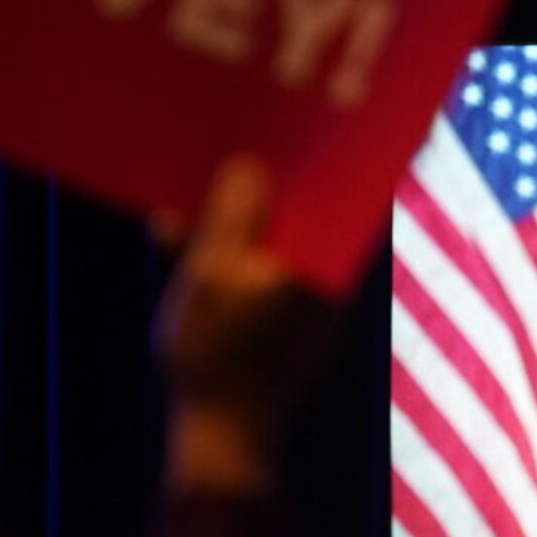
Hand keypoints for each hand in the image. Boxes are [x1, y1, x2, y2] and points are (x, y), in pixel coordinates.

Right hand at [155, 155, 333, 488]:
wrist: (224, 439)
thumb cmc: (219, 357)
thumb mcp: (212, 274)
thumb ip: (233, 214)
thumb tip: (251, 164)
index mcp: (336, 259)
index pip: (355, 181)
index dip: (334, 138)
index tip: (312, 97)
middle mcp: (338, 272)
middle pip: (314, 198)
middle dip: (273, 163)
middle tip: (233, 122)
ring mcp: (314, 292)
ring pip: (284, 226)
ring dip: (243, 201)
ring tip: (198, 164)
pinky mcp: (288, 310)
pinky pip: (265, 256)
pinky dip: (234, 238)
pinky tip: (181, 220)